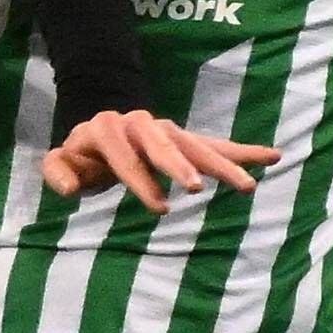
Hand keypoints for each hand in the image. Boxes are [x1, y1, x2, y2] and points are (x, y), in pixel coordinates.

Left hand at [42, 110, 278, 211]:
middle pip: (165, 145)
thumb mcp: (63, 159)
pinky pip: (218, 144)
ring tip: (249, 186)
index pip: (125, 157)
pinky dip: (244, 151)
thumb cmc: (82, 154)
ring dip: (222, 165)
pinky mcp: (186, 139)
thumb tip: (71, 189)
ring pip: (197, 146)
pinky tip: (273, 157)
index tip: (159, 207)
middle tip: (195, 189)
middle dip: (180, 167)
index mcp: (109, 130)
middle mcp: (142, 125)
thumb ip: (59, 171)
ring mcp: (168, 130)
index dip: (140, 181)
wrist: (100, 126)